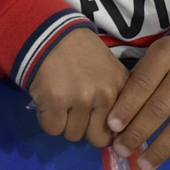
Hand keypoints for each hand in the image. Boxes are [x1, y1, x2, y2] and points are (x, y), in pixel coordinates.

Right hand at [27, 28, 130, 146]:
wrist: (48, 31)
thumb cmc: (78, 51)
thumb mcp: (108, 70)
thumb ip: (115, 97)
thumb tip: (115, 133)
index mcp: (121, 87)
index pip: (122, 130)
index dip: (107, 131)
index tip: (97, 125)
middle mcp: (105, 95)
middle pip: (96, 138)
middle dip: (84, 130)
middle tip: (74, 113)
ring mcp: (80, 98)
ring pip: (73, 135)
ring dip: (64, 124)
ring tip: (59, 103)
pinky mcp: (55, 101)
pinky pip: (53, 128)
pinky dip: (47, 119)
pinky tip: (47, 102)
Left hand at [107, 31, 169, 169]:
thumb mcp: (163, 53)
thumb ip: (144, 76)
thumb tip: (118, 113)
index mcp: (167, 53)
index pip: (142, 83)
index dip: (126, 106)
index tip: (112, 126)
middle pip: (160, 108)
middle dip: (138, 133)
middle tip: (121, 150)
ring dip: (162, 149)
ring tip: (145, 164)